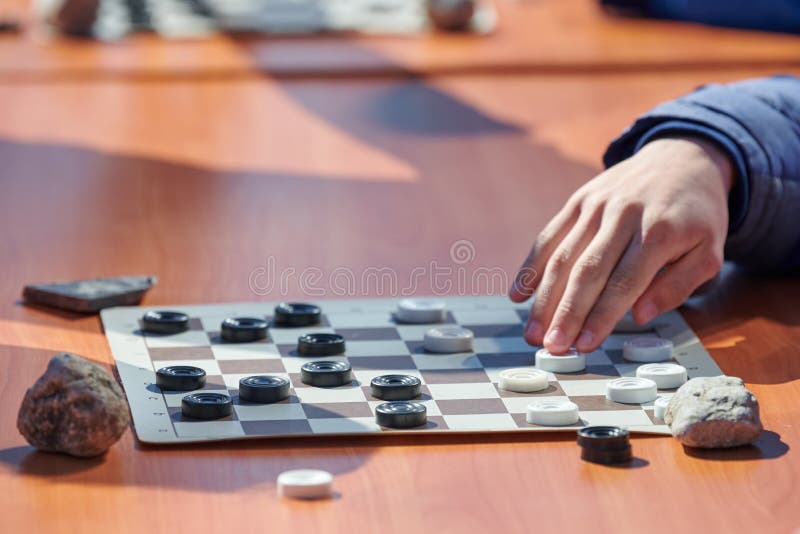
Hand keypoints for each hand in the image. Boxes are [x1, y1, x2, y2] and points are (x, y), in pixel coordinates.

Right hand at [509, 136, 733, 352]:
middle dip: (565, 313)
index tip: (584, 345)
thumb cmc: (696, 216)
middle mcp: (622, 216)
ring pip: (562, 256)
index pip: (624, 282)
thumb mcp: (709, 252)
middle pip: (587, 271)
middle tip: (549, 346)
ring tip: (532, 331)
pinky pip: (549, 236)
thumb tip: (641, 315)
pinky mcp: (578, 201)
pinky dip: (530, 266)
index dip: (601, 316)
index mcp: (659, 232)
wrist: (681, 158)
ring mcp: (596, 206)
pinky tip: (518, 295)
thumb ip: (678, 285)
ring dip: (543, 297)